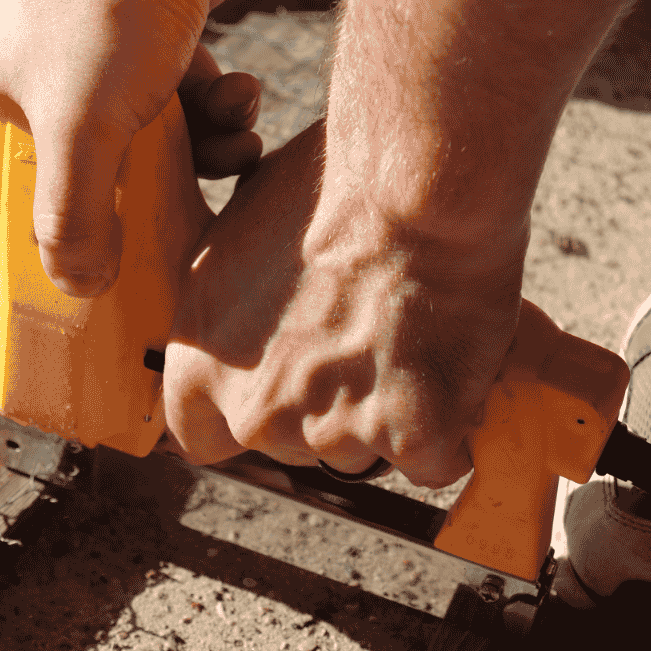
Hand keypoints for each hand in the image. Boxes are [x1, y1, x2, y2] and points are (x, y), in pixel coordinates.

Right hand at [0, 0, 256, 296]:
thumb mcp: (84, 129)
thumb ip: (72, 220)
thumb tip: (76, 286)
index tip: (22, 219)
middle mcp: (5, 54)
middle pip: (22, 156)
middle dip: (93, 190)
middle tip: (134, 205)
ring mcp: (69, 39)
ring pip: (106, 129)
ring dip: (175, 153)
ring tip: (227, 150)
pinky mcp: (130, 25)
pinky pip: (156, 91)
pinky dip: (203, 108)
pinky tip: (243, 105)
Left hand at [163, 119, 527, 487]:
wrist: (413, 189)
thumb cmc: (324, 193)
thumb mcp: (230, 242)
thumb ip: (224, 307)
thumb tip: (238, 309)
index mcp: (198, 368)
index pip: (200, 436)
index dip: (245, 417)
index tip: (279, 393)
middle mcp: (254, 413)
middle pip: (291, 447)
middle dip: (326, 411)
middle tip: (364, 341)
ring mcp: (330, 434)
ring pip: (364, 454)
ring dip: (389, 416)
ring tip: (409, 338)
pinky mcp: (410, 438)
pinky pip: (435, 461)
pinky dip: (452, 427)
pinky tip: (450, 365)